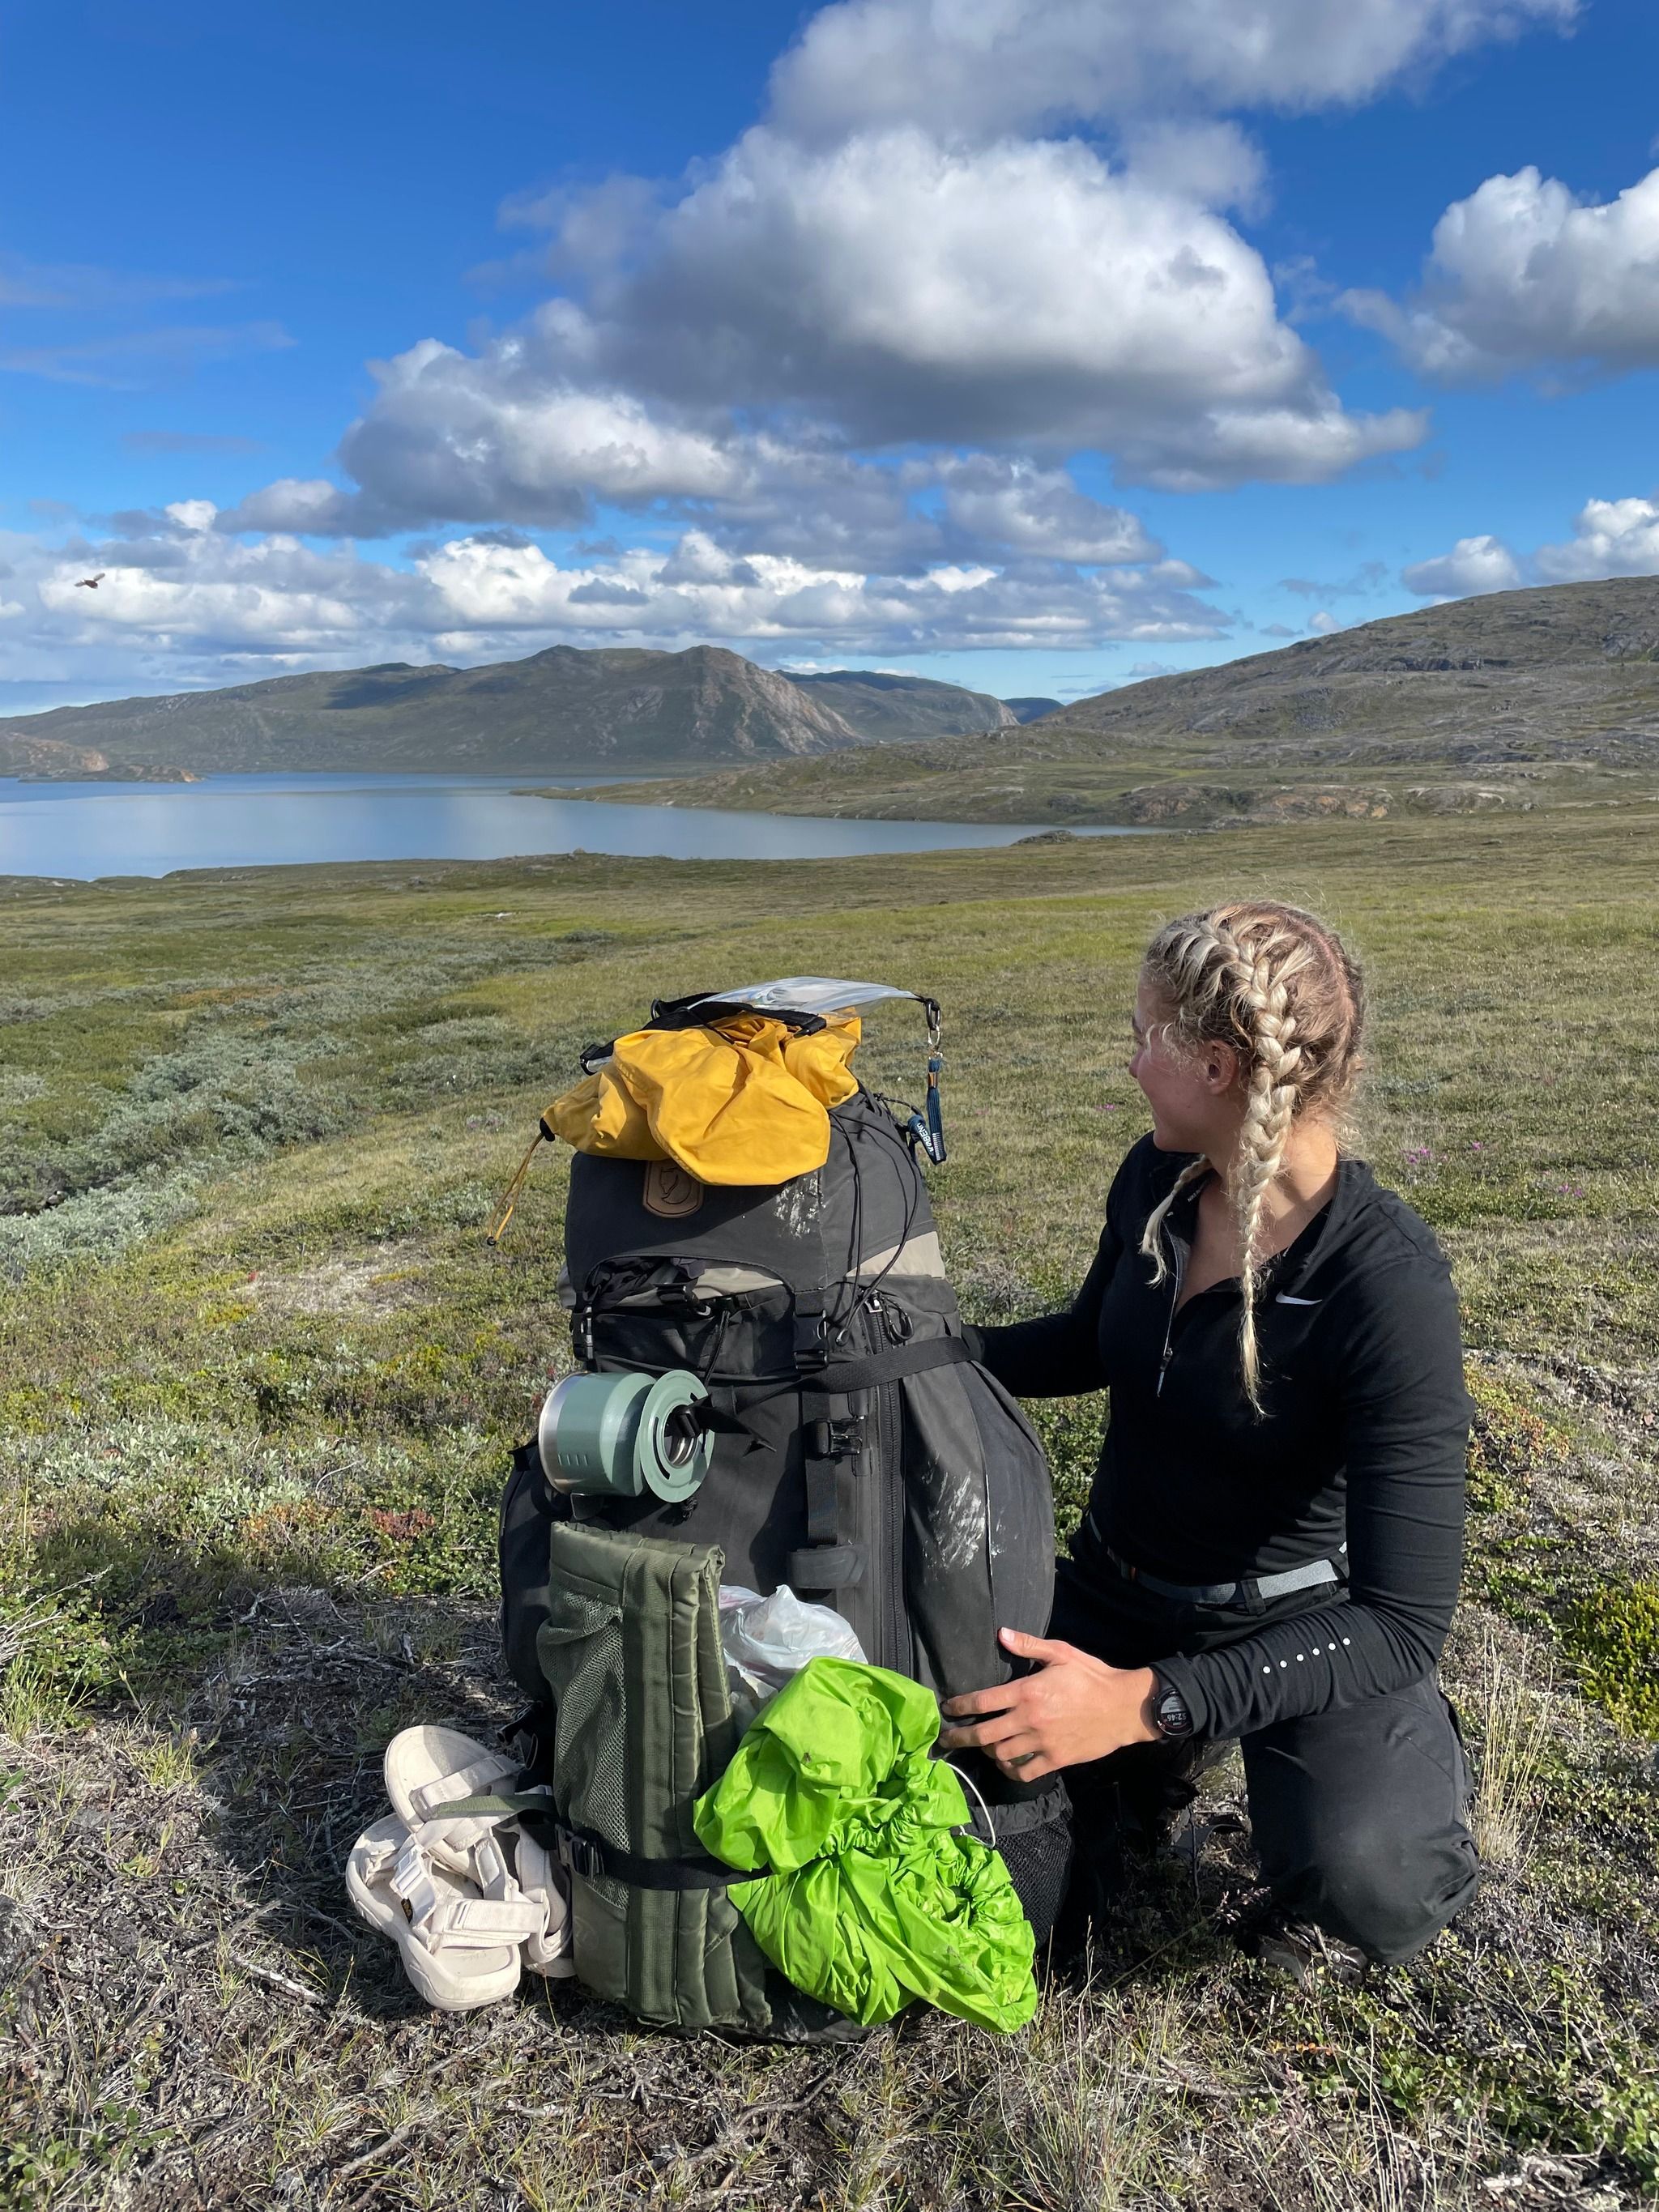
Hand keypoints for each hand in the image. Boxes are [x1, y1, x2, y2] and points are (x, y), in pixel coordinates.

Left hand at [937, 1628, 1160, 1781]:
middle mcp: (1030, 1719)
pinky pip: (1025, 1773)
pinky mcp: (1056, 1759)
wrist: (1124, 1707)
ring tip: (982, 1747)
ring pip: (1001, 1754)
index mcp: (1027, 1691)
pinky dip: (1011, 1770)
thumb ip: (1029, 1645)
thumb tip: (1001, 1634)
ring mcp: (1042, 1743)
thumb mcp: (1062, 1653)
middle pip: (984, 1734)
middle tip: (946, 1740)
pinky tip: (1007, 1764)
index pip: (983, 1701)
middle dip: (960, 1738)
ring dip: (987, 1751)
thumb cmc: (1092, 1677)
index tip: (947, 1710)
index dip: (960, 1707)